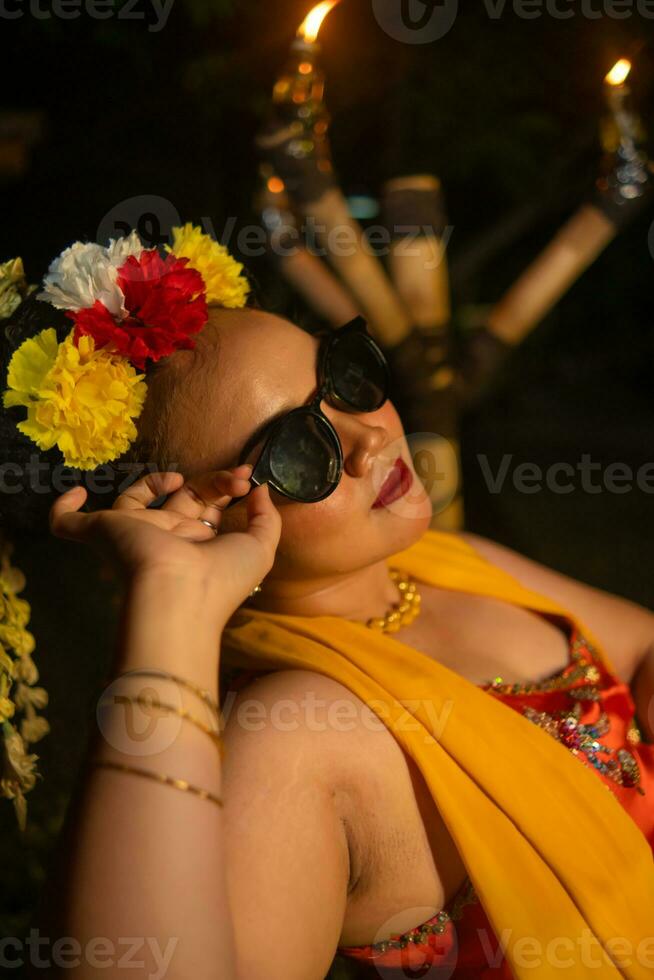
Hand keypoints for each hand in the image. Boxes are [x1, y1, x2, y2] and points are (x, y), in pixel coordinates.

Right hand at [49, 468, 280, 618]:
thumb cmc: (220, 578)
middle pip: (180, 498)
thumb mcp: (260, 548)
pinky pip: (70, 523)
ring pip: (134, 498)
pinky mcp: (101, 532)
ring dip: (155, 478)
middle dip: (210, 481)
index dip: (225, 487)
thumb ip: (267, 518)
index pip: (207, 507)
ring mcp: (131, 534)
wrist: (177, 594)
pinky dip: (65, 508)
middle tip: (234, 476)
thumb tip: (260, 489)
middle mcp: (165, 539)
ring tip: (180, 478)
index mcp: (198, 545)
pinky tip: (77, 492)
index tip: (246, 479)